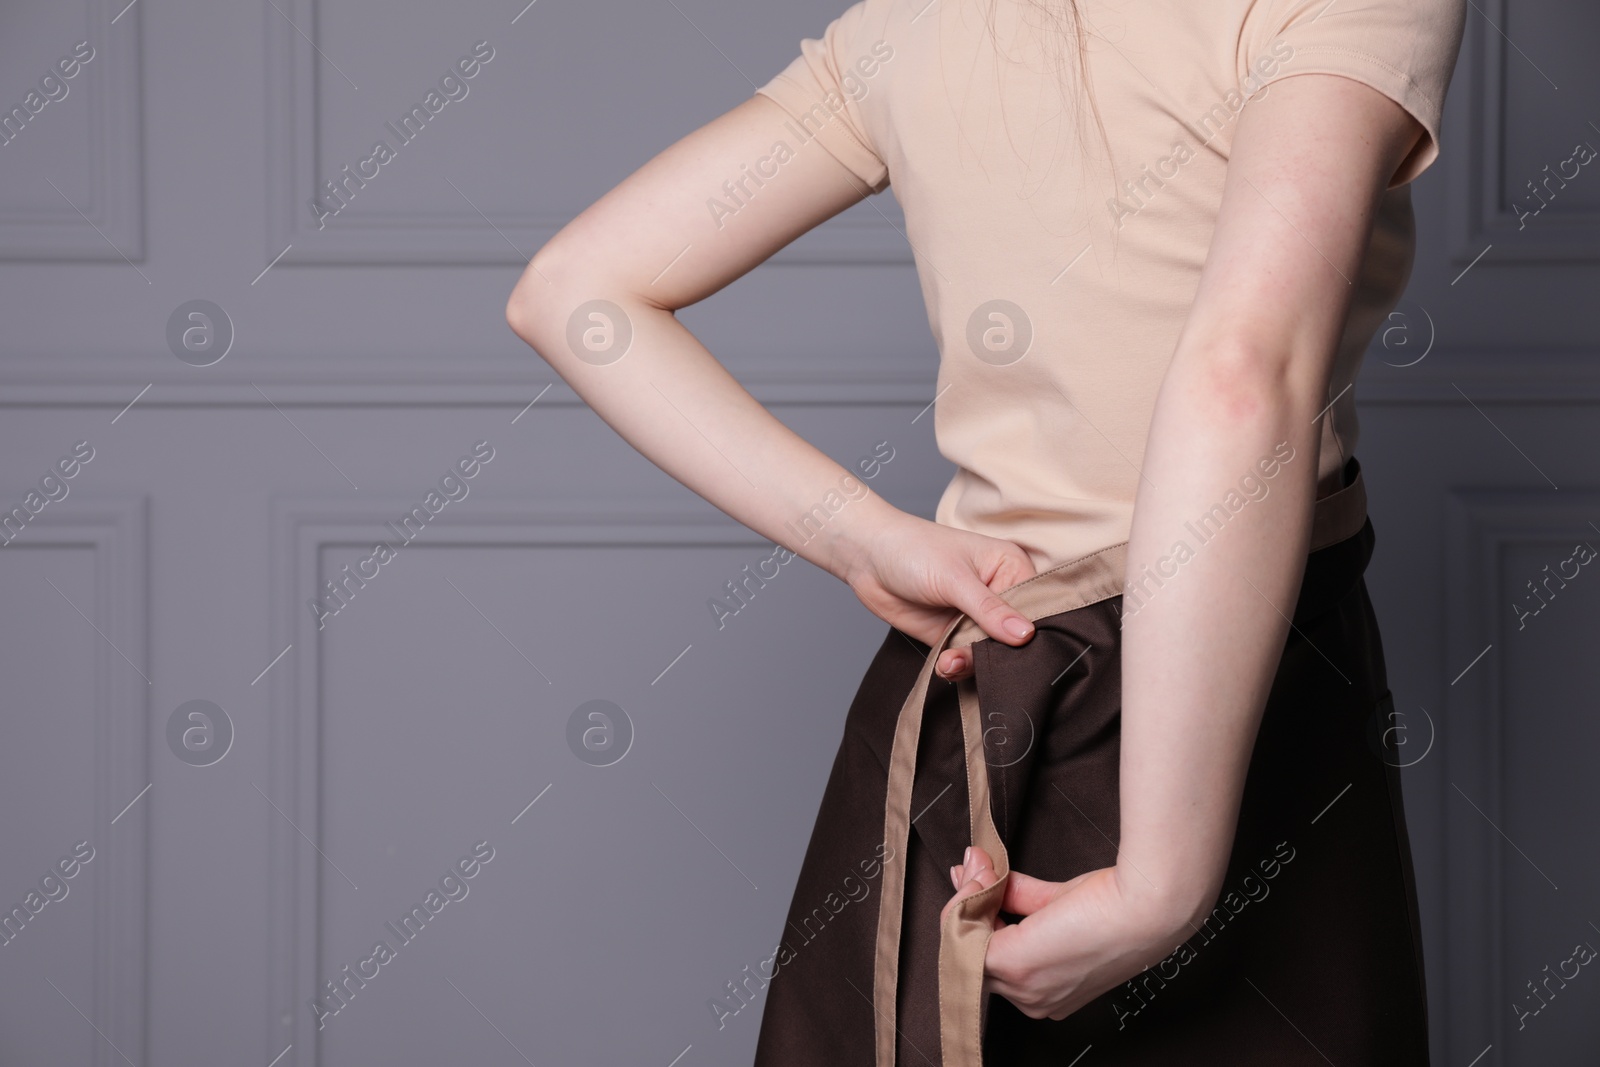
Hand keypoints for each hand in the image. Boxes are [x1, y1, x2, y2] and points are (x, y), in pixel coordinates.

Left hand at [839, 510, 1037, 679]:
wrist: (867, 558)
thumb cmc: (912, 549)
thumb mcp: (954, 579)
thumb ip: (989, 610)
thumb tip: (1025, 635)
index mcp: (1011, 568)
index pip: (1035, 608)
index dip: (1029, 633)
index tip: (1020, 653)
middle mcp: (999, 594)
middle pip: (1014, 636)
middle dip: (998, 653)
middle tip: (979, 661)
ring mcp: (975, 617)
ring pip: (990, 652)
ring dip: (973, 663)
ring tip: (951, 661)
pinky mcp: (953, 635)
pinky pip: (966, 659)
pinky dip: (958, 667)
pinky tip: (945, 664)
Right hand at [940, 846, 1188, 1020]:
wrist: (1144, 906)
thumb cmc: (1119, 906)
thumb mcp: (1057, 901)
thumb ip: (1016, 893)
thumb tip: (983, 872)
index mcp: (1049, 994)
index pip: (994, 958)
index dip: (980, 915)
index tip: (977, 878)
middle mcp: (1033, 1000)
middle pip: (975, 952)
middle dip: (968, 904)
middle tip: (975, 867)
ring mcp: (1021, 987)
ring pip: (964, 945)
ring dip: (966, 902)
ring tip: (982, 870)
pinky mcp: (1012, 963)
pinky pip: (964, 934)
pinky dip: (965, 900)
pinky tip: (982, 876)